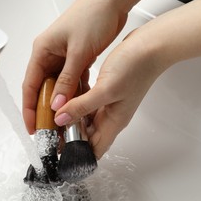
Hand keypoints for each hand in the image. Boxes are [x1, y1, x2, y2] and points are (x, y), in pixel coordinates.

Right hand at [22, 0, 127, 133]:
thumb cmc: (92, 16)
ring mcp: (63, 57)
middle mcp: (50, 55)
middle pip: (43, 89)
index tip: (32, 127)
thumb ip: (67, 80)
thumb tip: (58, 105)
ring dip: (62, 103)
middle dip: (46, 110)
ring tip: (66, 122)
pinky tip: (81, 104)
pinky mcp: (76, 58)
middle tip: (51, 129)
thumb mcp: (78, 52)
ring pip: (58, 86)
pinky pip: (72, 80)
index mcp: (42, 51)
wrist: (112, 1)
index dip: (29, 109)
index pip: (30, 86)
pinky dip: (75, 92)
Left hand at [54, 32, 163, 157]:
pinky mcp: (107, 91)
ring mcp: (109, 103)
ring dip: (71, 118)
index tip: (58, 151)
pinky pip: (87, 103)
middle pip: (87, 135)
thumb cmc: (135, 68)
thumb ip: (82, 106)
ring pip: (86, 118)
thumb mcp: (106, 89)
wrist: (151, 45)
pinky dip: (75, 103)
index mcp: (114, 122)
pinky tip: (64, 98)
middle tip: (48, 131)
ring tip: (52, 115)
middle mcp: (111, 116)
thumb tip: (60, 120)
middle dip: (69, 136)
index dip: (77, 154)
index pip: (94, 149)